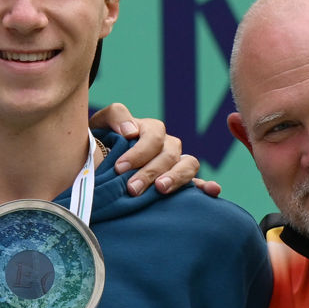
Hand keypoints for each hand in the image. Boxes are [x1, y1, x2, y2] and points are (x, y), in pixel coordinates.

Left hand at [88, 103, 213, 196]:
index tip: (120, 167)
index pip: (154, 135)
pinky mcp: (180, 184)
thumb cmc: (98, 146)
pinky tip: (211, 190)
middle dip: (150, 171)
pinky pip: (199, 183)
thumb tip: (131, 131)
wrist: (96, 170)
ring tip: (161, 189)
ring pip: (188, 164)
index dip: (139, 151)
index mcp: (149, 131)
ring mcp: (175, 164)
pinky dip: (207, 186)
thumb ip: (115, 117)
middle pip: (169, 153)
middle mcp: (166, 146)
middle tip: (132, 188)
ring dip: (176, 177)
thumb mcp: (100, 126)